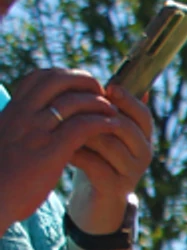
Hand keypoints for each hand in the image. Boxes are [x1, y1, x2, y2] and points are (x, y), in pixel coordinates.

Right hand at [0, 69, 121, 227]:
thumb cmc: (1, 174)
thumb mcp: (6, 140)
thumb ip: (19, 126)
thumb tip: (31, 123)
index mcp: (12, 111)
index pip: (37, 78)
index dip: (63, 75)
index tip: (80, 83)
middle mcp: (23, 116)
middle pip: (56, 81)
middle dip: (83, 80)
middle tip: (101, 91)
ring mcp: (36, 132)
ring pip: (72, 101)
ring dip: (97, 102)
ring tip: (112, 109)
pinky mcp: (51, 152)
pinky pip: (81, 127)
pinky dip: (101, 122)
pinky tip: (112, 126)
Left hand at [67, 82, 154, 226]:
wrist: (98, 201)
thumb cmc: (99, 158)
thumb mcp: (106, 132)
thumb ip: (111, 109)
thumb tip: (121, 76)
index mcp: (143, 137)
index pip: (142, 114)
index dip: (126, 99)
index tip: (107, 87)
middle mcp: (143, 154)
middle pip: (124, 126)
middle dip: (96, 114)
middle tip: (72, 108)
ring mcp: (131, 173)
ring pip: (108, 144)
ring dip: (81, 133)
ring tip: (60, 127)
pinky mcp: (115, 188)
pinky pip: (94, 164)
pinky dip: (74, 153)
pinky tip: (59, 148)